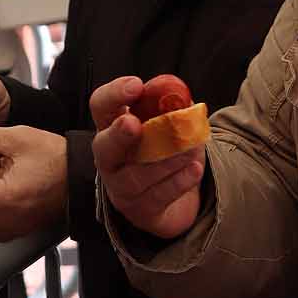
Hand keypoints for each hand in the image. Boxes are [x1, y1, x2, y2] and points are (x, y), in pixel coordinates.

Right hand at [91, 75, 203, 238]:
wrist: (176, 196)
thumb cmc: (166, 150)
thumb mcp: (171, 125)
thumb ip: (176, 109)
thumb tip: (185, 100)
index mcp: (114, 127)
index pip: (101, 106)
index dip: (114, 95)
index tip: (136, 86)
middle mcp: (110, 158)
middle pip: (104, 146)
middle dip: (119, 135)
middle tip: (133, 124)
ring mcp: (121, 188)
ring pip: (134, 177)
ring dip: (164, 161)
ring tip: (189, 150)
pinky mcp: (140, 211)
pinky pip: (156, 198)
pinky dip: (178, 182)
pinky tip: (195, 169)